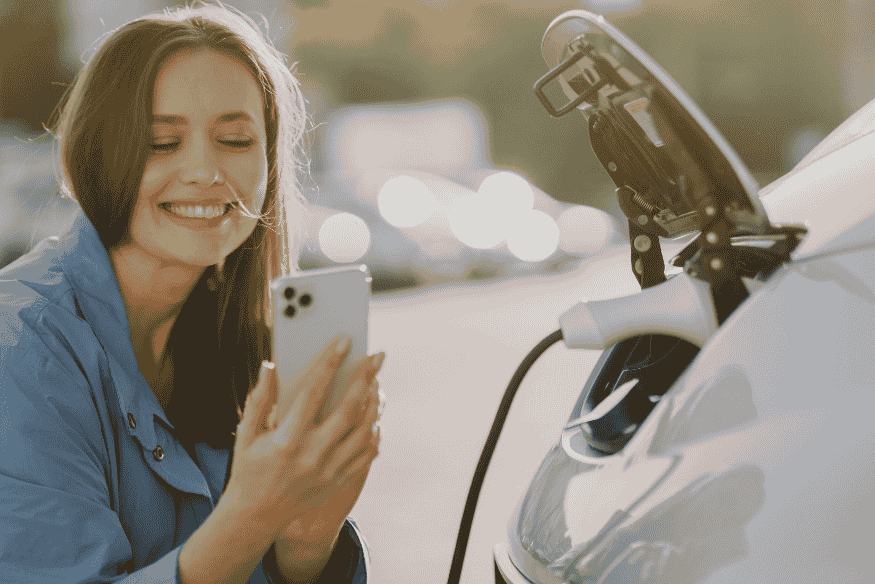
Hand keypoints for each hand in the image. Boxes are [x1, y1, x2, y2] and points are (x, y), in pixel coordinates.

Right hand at [221, 336, 384, 542]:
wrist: (256, 516)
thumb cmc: (249, 468)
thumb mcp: (246, 434)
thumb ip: (259, 399)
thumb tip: (270, 366)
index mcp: (287, 439)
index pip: (314, 392)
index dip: (330, 364)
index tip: (344, 342)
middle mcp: (312, 455)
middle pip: (349, 409)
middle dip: (366, 378)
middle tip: (377, 356)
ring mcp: (329, 471)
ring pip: (364, 431)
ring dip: (375, 403)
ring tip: (378, 383)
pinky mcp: (339, 482)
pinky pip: (367, 453)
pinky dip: (373, 432)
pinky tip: (374, 417)